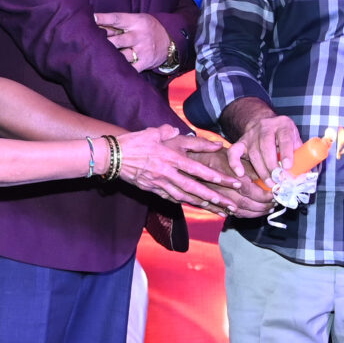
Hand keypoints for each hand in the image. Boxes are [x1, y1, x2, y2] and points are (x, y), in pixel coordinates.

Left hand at [95, 12, 173, 71]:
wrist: (170, 42)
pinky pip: (130, 68)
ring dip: (110, 57)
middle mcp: (139, 36)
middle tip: (90, 43)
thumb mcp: (138, 20)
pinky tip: (111, 68)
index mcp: (136, 22)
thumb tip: (96, 24)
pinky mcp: (145, 63)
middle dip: (104, 43)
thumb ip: (120, 24)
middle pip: (117, 41)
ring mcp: (143, 50)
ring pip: (121, 56)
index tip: (91, 19)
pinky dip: (120, 68)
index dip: (103, 19)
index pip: (117, 19)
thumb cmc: (147, 29)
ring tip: (98, 58)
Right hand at [112, 126, 263, 212]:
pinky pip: (172, 198)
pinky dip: (186, 202)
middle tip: (231, 204)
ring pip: (185, 197)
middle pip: (195, 188)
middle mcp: (167, 173)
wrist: (112, 158)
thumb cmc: (133, 142)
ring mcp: (160, 184)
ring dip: (203, 204)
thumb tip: (180, 131)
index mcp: (169, 157)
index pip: (196, 169)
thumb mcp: (153, 132)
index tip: (229, 182)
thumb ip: (169, 132)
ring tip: (219, 210)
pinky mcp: (153, 190)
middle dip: (215, 197)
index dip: (214, 177)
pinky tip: (196, 206)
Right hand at [223, 108, 304, 179]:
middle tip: (278, 180)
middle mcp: (266, 127)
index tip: (287, 167)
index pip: (284, 138)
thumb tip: (308, 175)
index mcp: (283, 125)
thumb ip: (301, 154)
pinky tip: (240, 174)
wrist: (264, 123)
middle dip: (272, 166)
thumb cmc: (284, 136)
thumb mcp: (295, 139)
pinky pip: (234, 152)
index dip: (286, 153)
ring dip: (261, 170)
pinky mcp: (241, 142)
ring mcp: (251, 134)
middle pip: (266, 147)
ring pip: (254, 153)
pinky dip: (235, 163)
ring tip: (269, 183)